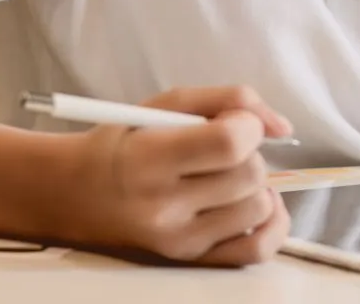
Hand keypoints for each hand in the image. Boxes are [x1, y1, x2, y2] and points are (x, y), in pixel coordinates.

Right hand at [66, 86, 293, 265]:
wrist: (76, 194)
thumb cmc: (125, 141)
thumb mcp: (167, 103)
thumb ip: (232, 99)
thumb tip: (283, 128)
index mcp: (150, 159)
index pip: (230, 143)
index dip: (247, 124)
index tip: (233, 122)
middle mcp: (163, 207)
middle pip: (250, 175)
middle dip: (249, 153)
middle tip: (221, 150)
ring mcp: (178, 241)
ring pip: (258, 208)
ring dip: (255, 186)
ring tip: (228, 177)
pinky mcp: (190, 260)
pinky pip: (257, 250)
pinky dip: (271, 224)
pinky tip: (254, 203)